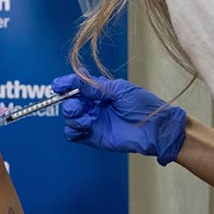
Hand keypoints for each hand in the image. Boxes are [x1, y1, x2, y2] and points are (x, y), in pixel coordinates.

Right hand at [52, 73, 186, 165]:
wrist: (155, 128)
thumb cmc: (144, 107)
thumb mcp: (120, 90)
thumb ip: (96, 87)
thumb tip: (78, 76)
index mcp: (100, 92)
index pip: (77, 86)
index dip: (65, 84)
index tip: (57, 85)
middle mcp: (94, 106)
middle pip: (70, 102)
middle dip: (69, 101)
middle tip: (78, 104)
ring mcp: (93, 121)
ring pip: (69, 118)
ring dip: (72, 116)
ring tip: (85, 117)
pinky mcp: (94, 137)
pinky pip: (73, 134)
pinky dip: (73, 129)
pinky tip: (86, 125)